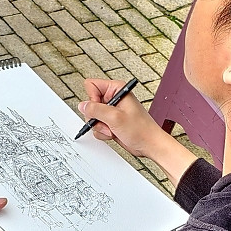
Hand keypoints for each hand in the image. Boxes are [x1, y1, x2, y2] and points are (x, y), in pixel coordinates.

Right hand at [78, 79, 196, 186]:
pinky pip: (97, 126)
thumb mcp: (115, 117)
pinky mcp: (111, 122)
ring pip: (93, 116)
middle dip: (97, 116)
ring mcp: (111, 111)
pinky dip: (103, 132)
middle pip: (90, 103)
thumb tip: (82, 105)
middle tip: (108, 122)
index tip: (101, 109)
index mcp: (117, 89)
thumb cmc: (141, 129)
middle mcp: (113, 98)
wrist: (148, 144)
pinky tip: (114, 133)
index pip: (92, 85)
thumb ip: (96, 109)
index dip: (92, 99)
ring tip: (113, 129)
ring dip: (100, 126)